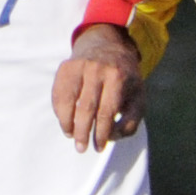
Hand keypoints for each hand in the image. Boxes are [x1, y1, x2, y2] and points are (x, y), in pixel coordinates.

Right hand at [52, 24, 144, 151]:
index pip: (107, 112)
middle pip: (86, 108)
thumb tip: (112, 136)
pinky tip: (66, 121)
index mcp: (118, 77)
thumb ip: (131, 121)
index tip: (99, 146)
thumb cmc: (124, 80)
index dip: (101, 133)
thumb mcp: (137, 97)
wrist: (108, 46)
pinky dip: (59, 111)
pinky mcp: (65, 67)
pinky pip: (58, 94)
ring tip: (71, 135)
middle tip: (81, 148)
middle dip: (83, 133)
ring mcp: (79, 66)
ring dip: (67, 123)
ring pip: (67, 101)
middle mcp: (97, 70)